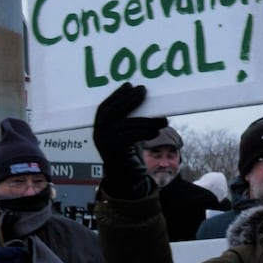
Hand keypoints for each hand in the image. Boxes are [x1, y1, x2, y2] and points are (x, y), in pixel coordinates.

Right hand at [93, 82, 166, 198]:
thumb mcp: (124, 134)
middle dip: (129, 99)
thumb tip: (145, 101)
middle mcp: (99, 132)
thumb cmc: (126, 153)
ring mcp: (105, 142)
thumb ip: (128, 120)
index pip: (105, 107)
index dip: (116, 95)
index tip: (129, 85)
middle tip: (143, 90)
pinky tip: (155, 133)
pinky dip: (144, 133)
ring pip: (127, 125)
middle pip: (114, 112)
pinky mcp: (114, 151)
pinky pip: (131, 138)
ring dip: (147, 121)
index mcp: (99, 126)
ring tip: (163, 120)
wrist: (122, 178)